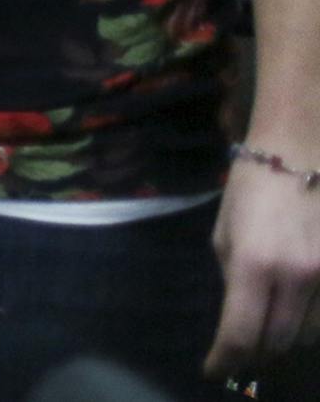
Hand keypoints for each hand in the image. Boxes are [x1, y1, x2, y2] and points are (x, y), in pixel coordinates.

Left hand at [206, 152, 319, 377]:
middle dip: (255, 352)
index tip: (213, 370)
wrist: (298, 153)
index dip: (224, 360)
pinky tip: (294, 310)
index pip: (240, 333)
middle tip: (240, 350)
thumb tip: (239, 318)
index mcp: (253, 264)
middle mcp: (296, 276)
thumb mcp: (225, 235)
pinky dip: (310, 322)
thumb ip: (232, 280)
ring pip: (308, 336)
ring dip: (285, 339)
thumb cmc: (251, 190)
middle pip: (277, 342)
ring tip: (268, 328)